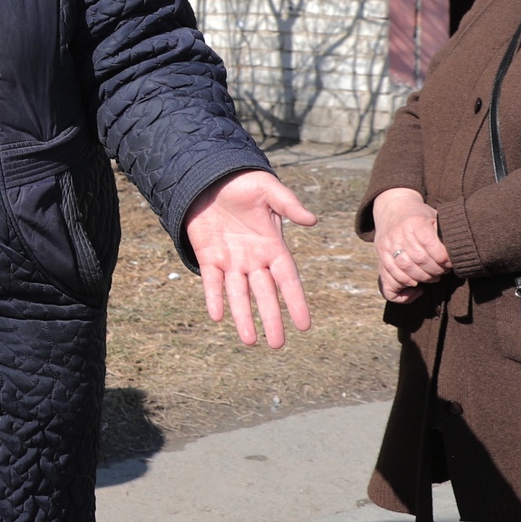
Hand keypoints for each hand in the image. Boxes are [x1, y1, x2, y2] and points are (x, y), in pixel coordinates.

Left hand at [183, 169, 316, 348]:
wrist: (210, 177)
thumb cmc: (244, 183)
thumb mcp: (268, 190)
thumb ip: (288, 205)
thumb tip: (311, 220)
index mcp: (273, 245)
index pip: (288, 279)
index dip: (296, 301)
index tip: (304, 324)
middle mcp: (254, 258)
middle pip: (265, 294)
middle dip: (271, 319)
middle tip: (277, 345)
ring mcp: (231, 260)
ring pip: (239, 294)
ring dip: (243, 317)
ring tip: (250, 341)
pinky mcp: (208, 257)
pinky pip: (212, 282)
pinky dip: (214, 298)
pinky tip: (217, 316)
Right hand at [371, 187, 449, 301]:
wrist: (392, 208)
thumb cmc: (419, 216)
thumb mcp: (433, 217)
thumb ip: (442, 233)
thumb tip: (456, 252)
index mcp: (415, 222)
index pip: (430, 244)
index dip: (443, 258)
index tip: (450, 262)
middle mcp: (399, 233)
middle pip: (420, 259)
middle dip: (435, 270)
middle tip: (443, 271)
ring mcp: (388, 244)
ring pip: (406, 268)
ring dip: (422, 277)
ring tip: (432, 277)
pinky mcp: (381, 253)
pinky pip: (391, 273)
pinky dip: (405, 281)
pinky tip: (415, 283)